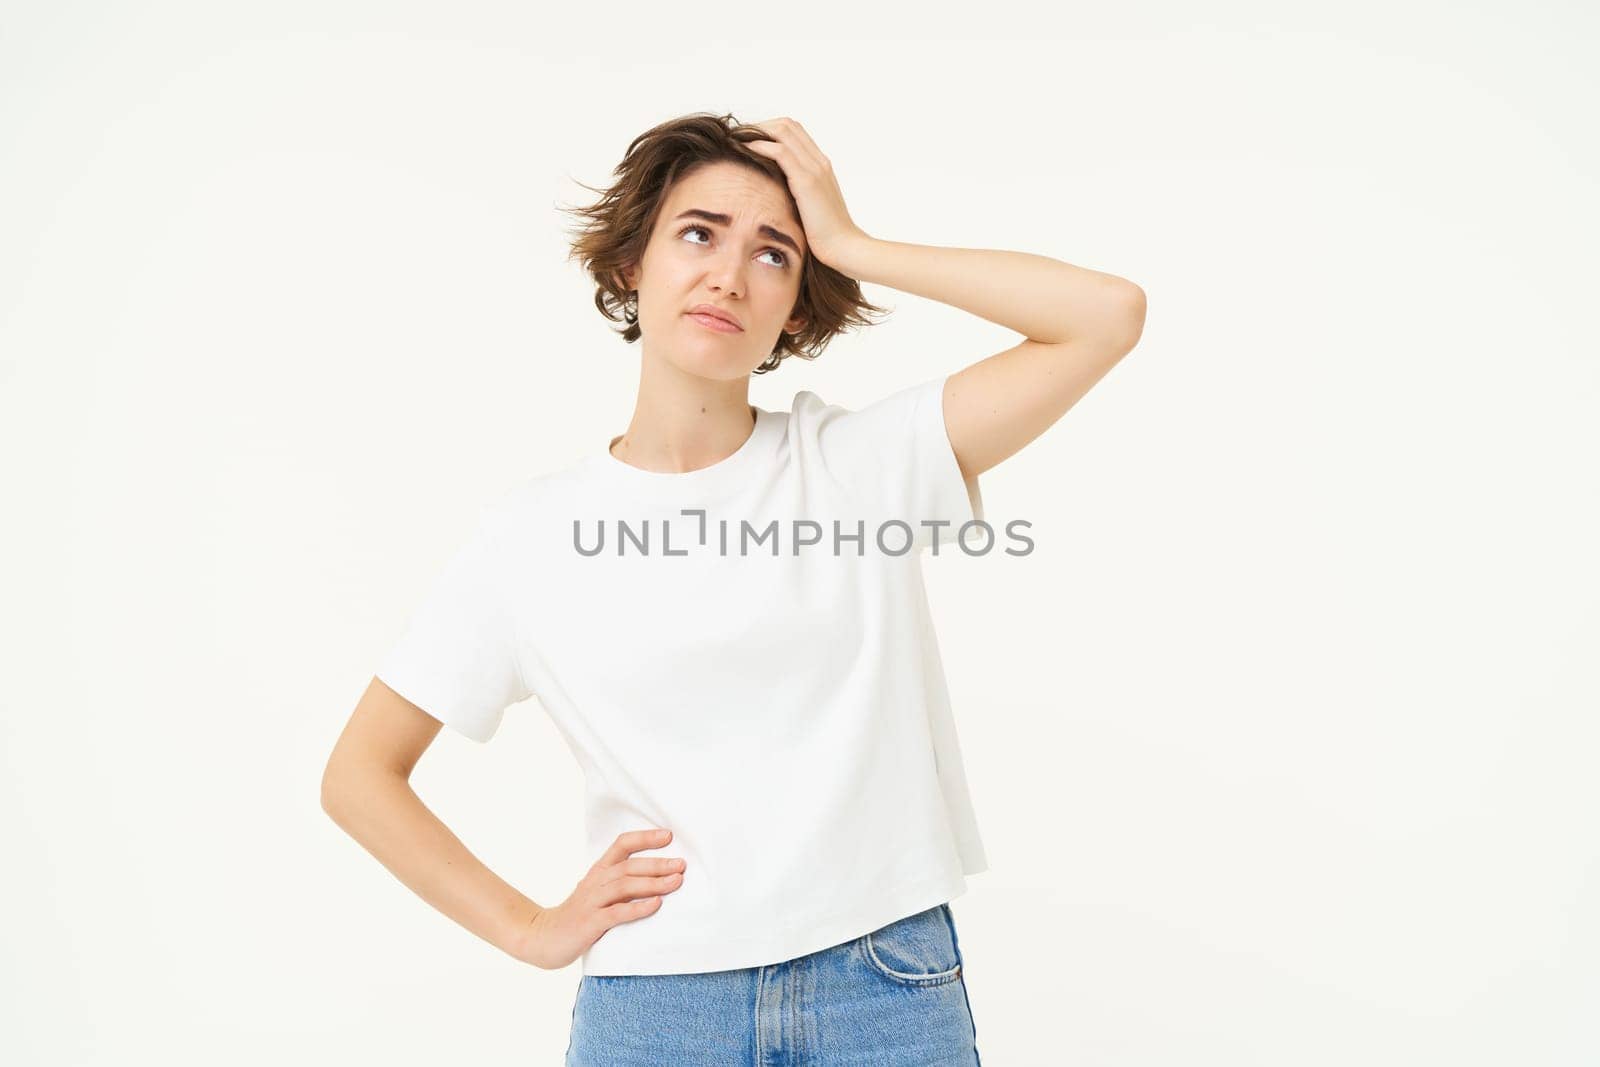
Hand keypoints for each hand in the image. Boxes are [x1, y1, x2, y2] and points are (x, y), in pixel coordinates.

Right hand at [510, 828, 686, 969]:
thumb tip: (658, 874)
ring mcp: (591, 902)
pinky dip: (637, 908)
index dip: (645, 838)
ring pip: (624, 886)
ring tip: (676, 881)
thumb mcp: (597, 891)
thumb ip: (620, 881)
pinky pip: (616, 913)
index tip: (669, 836)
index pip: (622, 845)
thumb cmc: (579, 914)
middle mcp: (595, 882)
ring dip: (653, 883)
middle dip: (657, 863)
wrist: (543, 937)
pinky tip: (656, 905)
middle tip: (682, 864)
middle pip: (628, 866)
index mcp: (598, 870)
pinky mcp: (590, 923)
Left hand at [745, 117, 867, 268]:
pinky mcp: (807, 181)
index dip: (770, 129)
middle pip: (787, 124)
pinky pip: (780, 152)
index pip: (795, 132)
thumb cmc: (827, 236)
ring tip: (737, 140)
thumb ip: (797, 195)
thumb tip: (774, 194)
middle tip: (739, 137)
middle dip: (760, 126)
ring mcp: (815, 169)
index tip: (749, 140)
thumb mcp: (810, 208)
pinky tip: (745, 150)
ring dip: (756, 131)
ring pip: (783, 131)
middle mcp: (819, 161)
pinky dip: (760, 145)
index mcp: (821, 166)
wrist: (844, 247)